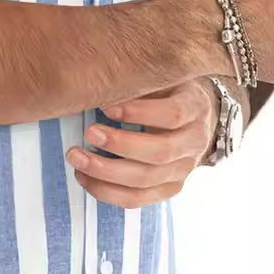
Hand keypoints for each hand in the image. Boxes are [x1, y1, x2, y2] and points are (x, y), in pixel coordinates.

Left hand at [64, 79, 218, 208]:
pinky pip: (136, 199)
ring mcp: (183, 170)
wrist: (197, 116)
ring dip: (105, 172)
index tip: (106, 106)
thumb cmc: (170, 89)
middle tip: (88, 133)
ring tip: (76, 157)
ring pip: (144, 180)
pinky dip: (106, 192)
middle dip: (119, 145)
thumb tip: (102, 79)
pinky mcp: (168, 188)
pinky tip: (84, 177)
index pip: (173, 115)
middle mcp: (194, 143)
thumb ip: (142, 78)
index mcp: (195, 108)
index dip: (139, 112)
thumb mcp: (164, 74)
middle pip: (159, 153)